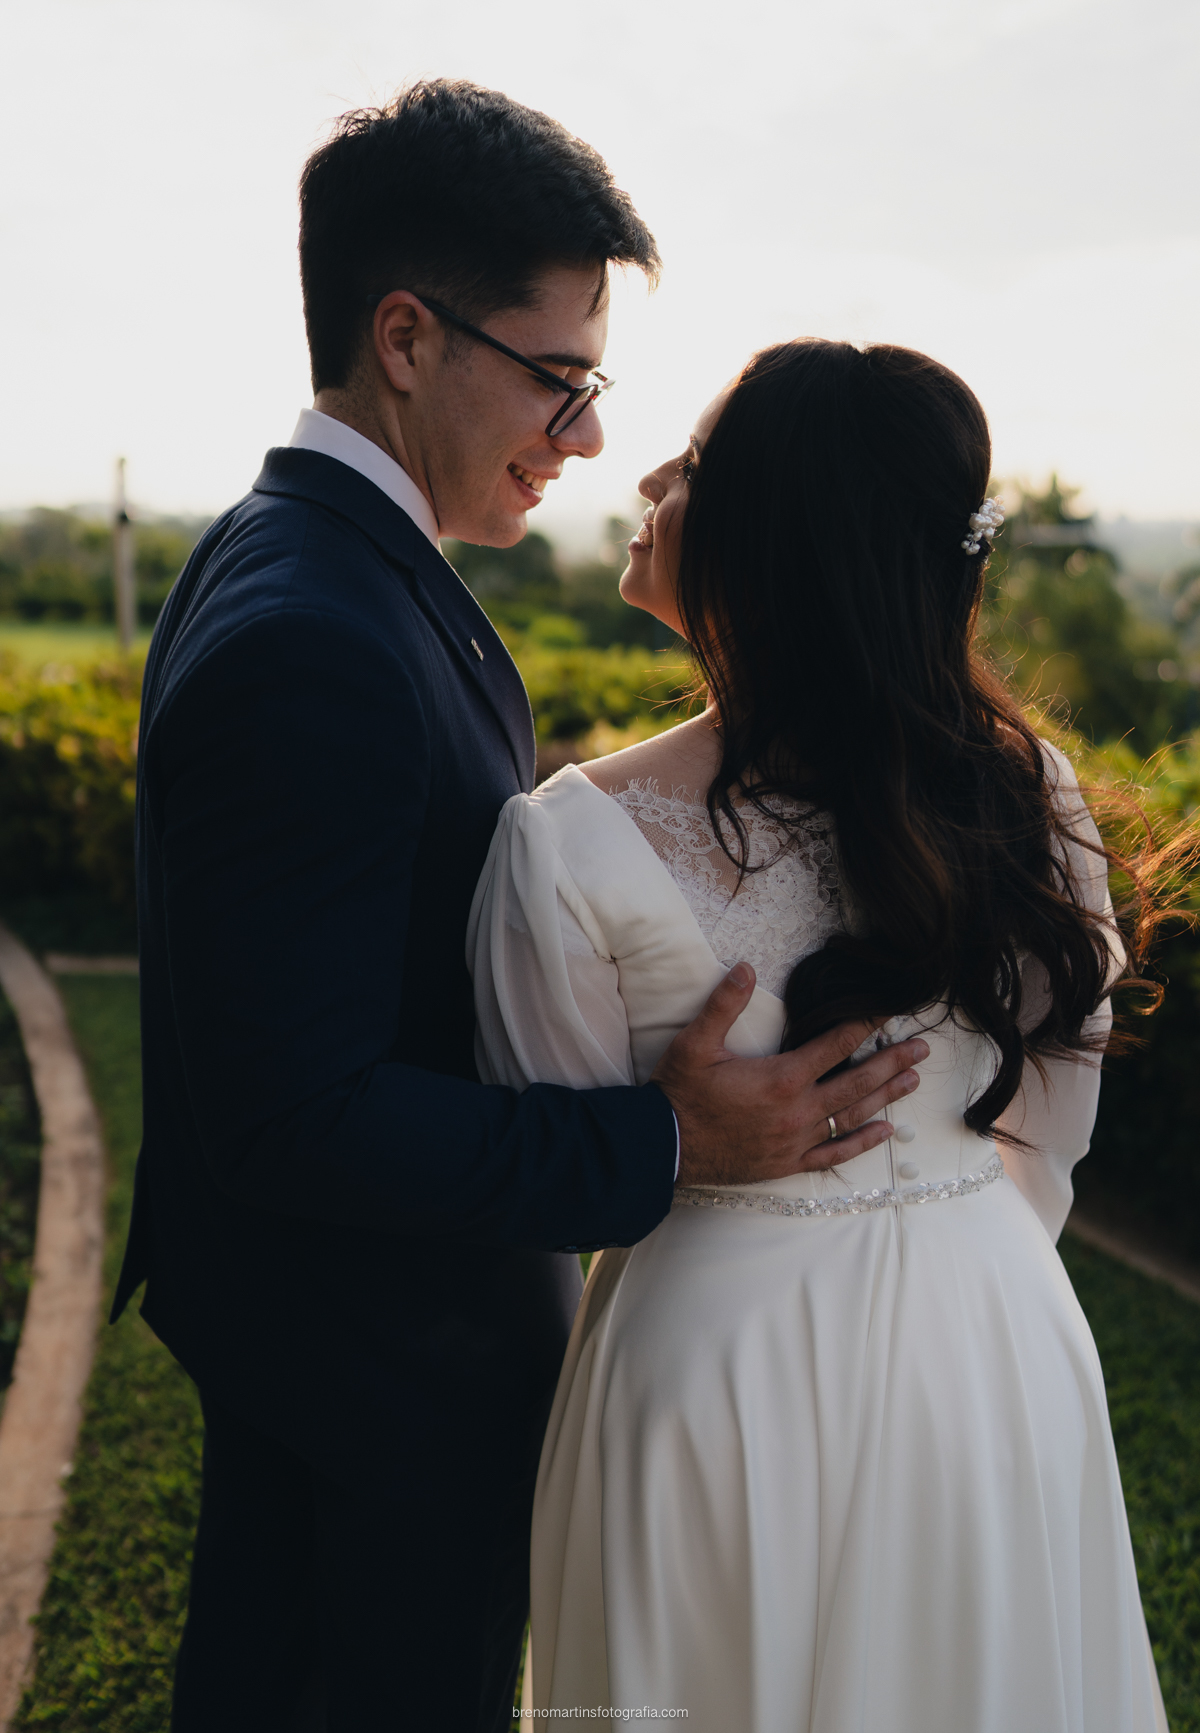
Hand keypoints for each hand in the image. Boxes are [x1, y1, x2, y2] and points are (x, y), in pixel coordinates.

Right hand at [652, 962, 927, 1188]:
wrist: (665, 1147)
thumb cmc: (680, 1094)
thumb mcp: (696, 1043)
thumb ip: (724, 1005)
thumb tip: (745, 967)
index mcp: (781, 1077)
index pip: (834, 1045)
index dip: (863, 1026)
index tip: (887, 1012)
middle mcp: (798, 1110)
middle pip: (857, 1082)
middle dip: (892, 1063)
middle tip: (921, 1049)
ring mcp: (796, 1139)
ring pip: (853, 1115)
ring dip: (886, 1097)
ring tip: (912, 1081)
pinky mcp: (789, 1162)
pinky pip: (835, 1153)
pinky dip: (862, 1142)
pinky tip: (885, 1132)